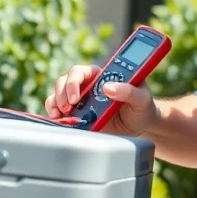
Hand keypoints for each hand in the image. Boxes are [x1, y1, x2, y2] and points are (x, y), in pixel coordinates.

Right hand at [44, 64, 158, 135]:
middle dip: (63, 93)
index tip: (76, 97)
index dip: (74, 81)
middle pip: (65, 81)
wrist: (140, 126)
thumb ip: (129, 90)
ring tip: (61, 115)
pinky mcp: (78, 115)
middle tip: (69, 107)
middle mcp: (88, 86)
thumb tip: (108, 87)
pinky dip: (54, 114)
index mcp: (101, 76)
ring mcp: (81, 101)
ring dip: (56, 103)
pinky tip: (58, 120)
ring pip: (58, 94)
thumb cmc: (142, 106)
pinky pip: (59, 110)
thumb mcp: (142, 97)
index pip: (81, 71)